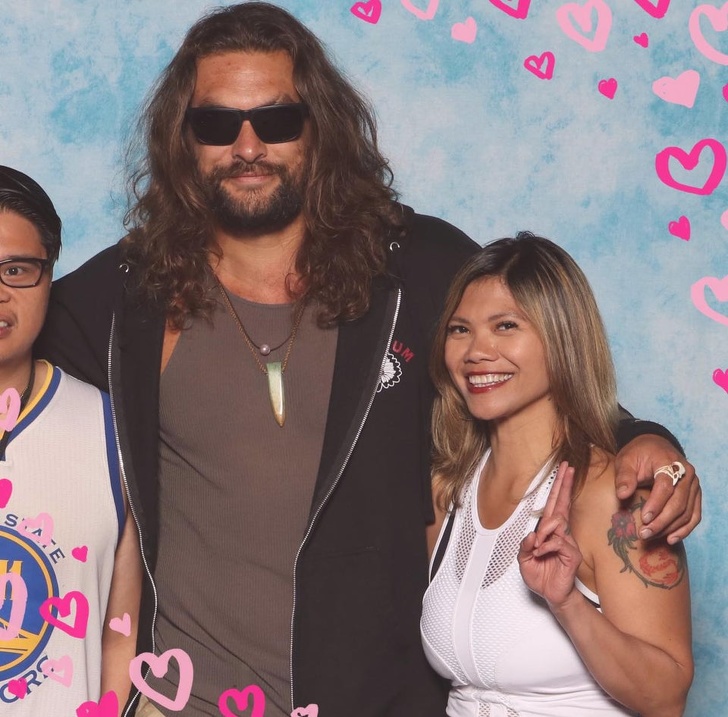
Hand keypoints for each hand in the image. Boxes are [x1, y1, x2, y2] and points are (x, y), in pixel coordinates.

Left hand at [518, 462, 581, 608]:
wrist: (552, 595)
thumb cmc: (541, 576)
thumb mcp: (524, 560)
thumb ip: (525, 545)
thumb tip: (532, 534)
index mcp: (548, 531)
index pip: (554, 505)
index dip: (559, 487)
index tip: (564, 470)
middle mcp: (560, 533)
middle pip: (562, 504)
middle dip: (564, 484)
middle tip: (568, 467)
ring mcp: (567, 542)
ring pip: (556, 523)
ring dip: (543, 531)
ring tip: (538, 546)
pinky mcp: (572, 554)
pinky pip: (558, 542)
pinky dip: (546, 547)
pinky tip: (542, 553)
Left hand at [614, 434, 700, 543]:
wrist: (655, 446)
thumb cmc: (638, 454)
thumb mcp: (626, 459)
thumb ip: (624, 476)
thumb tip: (622, 495)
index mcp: (669, 462)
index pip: (666, 486)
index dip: (656, 504)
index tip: (644, 518)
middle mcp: (687, 474)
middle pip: (678, 502)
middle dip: (661, 521)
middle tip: (644, 533)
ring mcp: (694, 485)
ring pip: (687, 512)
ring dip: (670, 528)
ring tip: (651, 536)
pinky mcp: (695, 495)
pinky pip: (694, 515)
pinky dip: (684, 529)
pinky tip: (670, 538)